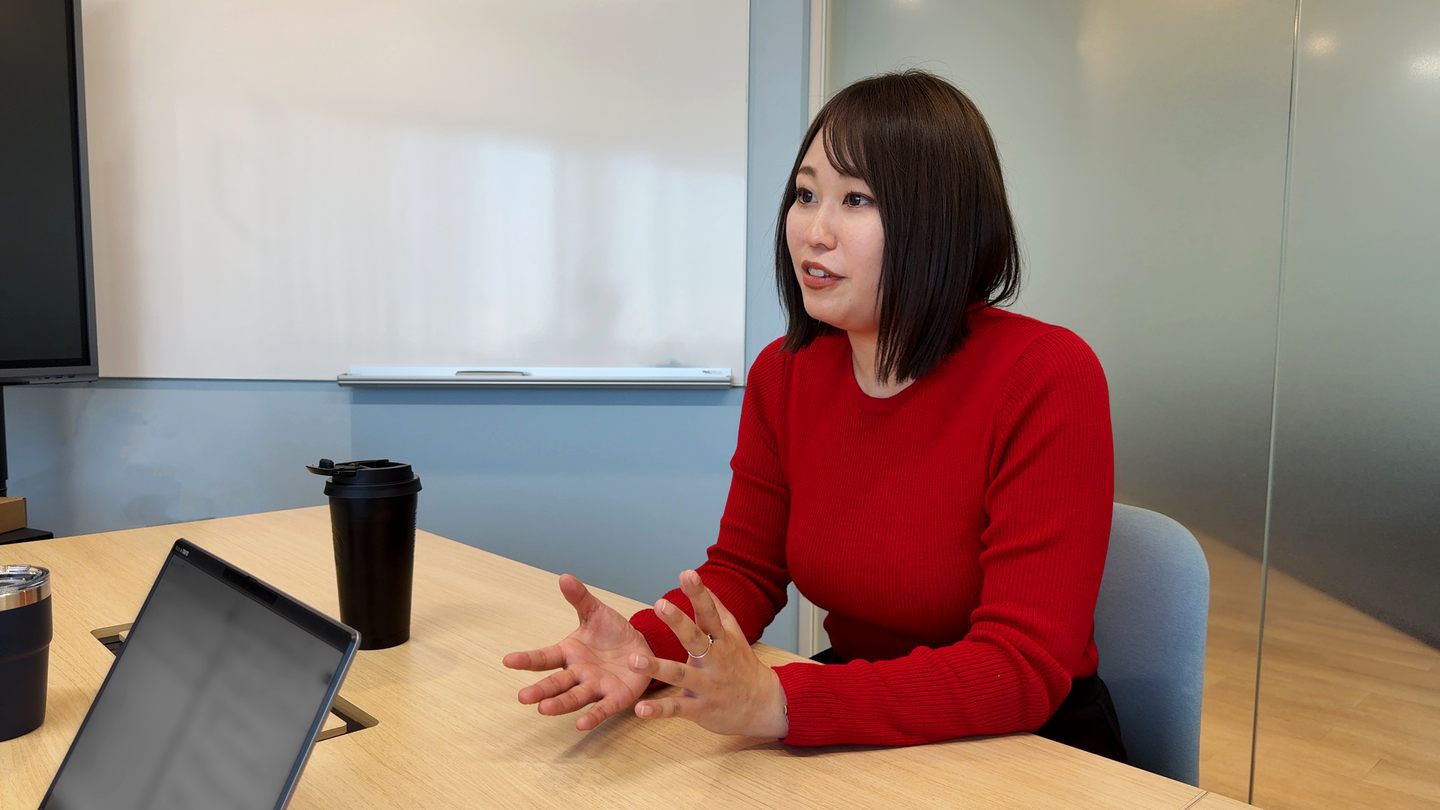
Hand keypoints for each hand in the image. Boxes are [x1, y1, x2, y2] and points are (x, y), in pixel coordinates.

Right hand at [503, 574, 654, 730]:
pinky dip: (592, 717)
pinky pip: (602, 708)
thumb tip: (564, 577)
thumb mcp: (596, 612)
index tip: (507, 660)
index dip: (526, 659)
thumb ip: (580, 599)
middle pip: (556, 683)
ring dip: (560, 704)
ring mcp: (595, 687)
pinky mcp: (615, 698)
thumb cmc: (613, 632)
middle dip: (540, 690)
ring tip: (543, 710)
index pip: (545, 657)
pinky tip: (580, 725)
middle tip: (523, 697)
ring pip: (575, 697)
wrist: (642, 646)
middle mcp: (578, 673)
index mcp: (570, 653)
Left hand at [627, 570, 788, 737]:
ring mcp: (707, 685)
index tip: (687, 574)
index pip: (710, 613)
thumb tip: (702, 584)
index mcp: (722, 640)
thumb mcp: (735, 635)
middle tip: (660, 605)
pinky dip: (659, 710)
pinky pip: (677, 708)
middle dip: (678, 622)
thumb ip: (717, 610)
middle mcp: (715, 660)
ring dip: (657, 667)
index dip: (699, 594)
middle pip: (696, 638)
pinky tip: (640, 708)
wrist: (764, 706)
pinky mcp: (700, 709)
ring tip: (634, 660)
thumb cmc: (743, 666)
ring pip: (680, 674)